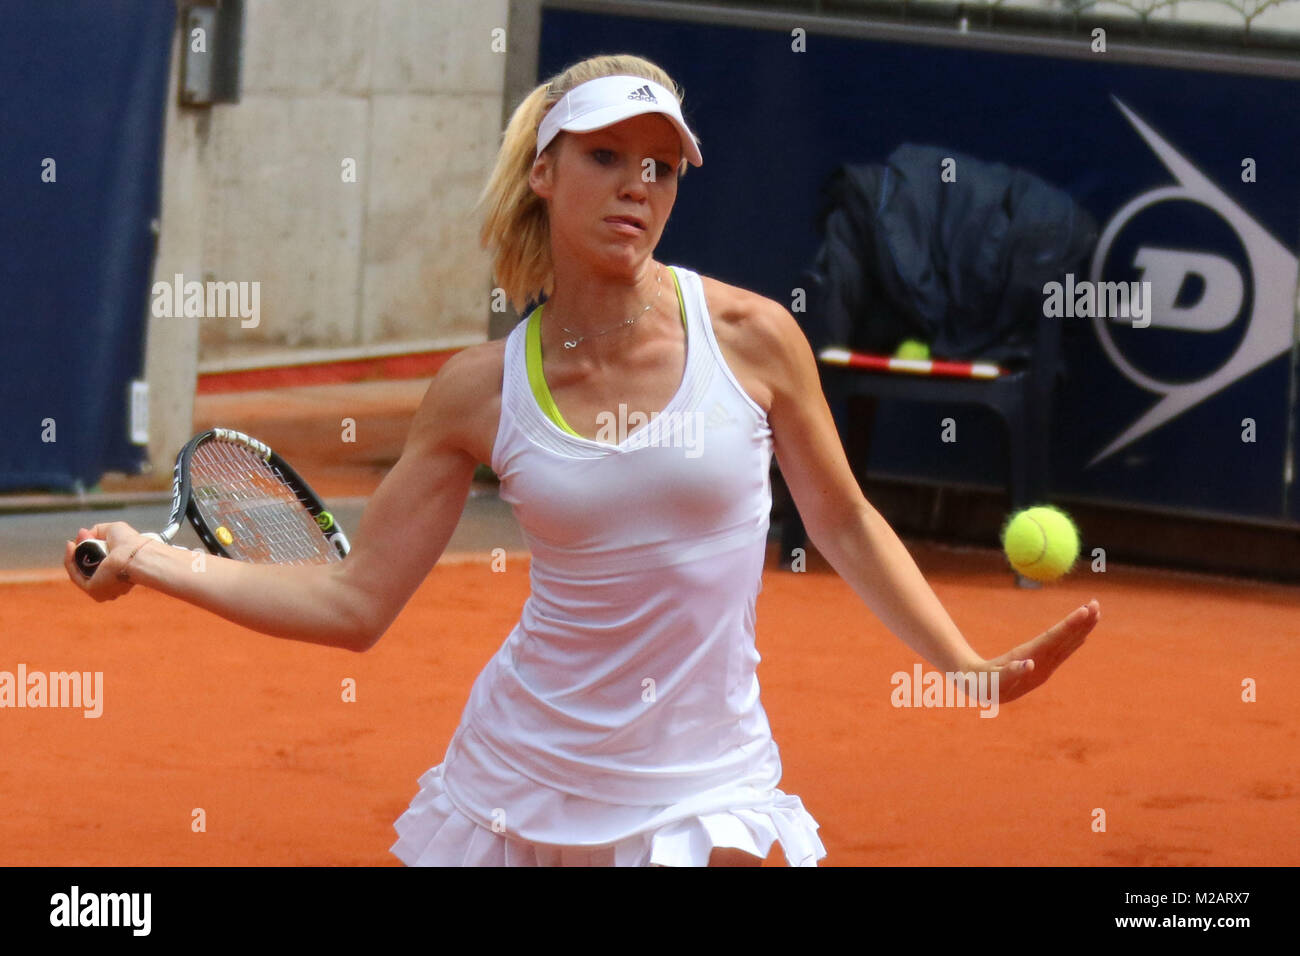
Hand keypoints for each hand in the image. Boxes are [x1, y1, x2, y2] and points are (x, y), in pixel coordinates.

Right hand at [64, 522, 150, 601]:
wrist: (136, 554)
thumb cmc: (132, 543)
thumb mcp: (114, 531)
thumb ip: (99, 531)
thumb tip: (85, 533)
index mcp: (119, 577)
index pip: (99, 567)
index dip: (89, 551)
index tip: (85, 536)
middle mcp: (110, 586)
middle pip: (86, 570)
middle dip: (81, 551)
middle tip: (82, 536)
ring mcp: (101, 589)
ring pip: (79, 572)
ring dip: (73, 556)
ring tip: (73, 542)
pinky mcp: (93, 589)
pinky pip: (75, 575)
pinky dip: (69, 560)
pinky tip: (70, 546)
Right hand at [976, 599, 1099, 703]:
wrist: (983, 693)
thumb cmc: (984, 682)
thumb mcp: (993, 680)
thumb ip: (1010, 672)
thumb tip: (1028, 663)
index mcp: (1030, 662)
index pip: (1054, 640)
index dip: (1070, 625)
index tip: (1085, 610)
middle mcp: (1042, 665)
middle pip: (1065, 641)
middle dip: (1082, 623)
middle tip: (1096, 604)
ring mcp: (1045, 668)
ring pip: (1066, 645)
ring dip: (1081, 629)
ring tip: (1095, 612)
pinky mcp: (1043, 668)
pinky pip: (1062, 652)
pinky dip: (1074, 640)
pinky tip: (1083, 634)